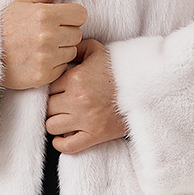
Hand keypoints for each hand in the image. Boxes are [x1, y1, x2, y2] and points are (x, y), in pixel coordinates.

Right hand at [0, 0, 87, 89]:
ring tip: (41, 47)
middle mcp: (47, 36)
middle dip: (65, 33)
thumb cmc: (7, 25)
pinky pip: (63, 68)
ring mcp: (45, 57)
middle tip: (45, 34)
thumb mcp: (27, 1)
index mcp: (45, 15)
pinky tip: (38, 60)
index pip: (81, 14)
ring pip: (72, 52)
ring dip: (61, 50)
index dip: (70, 17)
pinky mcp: (43, 75)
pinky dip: (54, 66)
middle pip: (77, 34)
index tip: (56, 19)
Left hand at [46, 38, 128, 153]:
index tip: (58, 90)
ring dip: (55, 122)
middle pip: (48, 107)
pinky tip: (63, 136)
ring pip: (52, 126)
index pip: (48, 87)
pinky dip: (61, 143)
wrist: (145, 88)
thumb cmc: (121, 70)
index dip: (52, 89)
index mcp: (76, 79)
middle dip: (52, 105)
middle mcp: (77, 100)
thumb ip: (78, 48)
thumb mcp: (99, 51)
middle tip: (60, 103)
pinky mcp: (95, 135)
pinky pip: (67, 146)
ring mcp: (86, 120)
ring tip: (63, 117)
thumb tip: (63, 52)